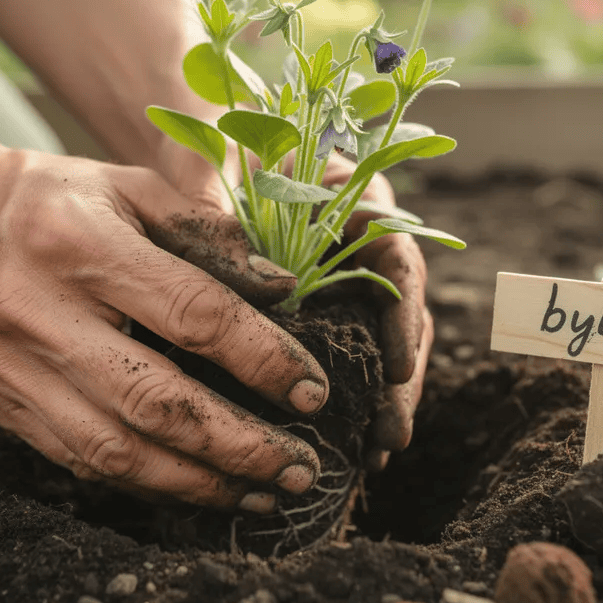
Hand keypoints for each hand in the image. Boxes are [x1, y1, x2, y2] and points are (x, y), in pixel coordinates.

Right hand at [0, 146, 329, 512]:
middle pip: (156, 401)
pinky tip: (196, 488)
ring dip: (200, 482)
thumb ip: (203, 229)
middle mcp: (40, 313)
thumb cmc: (48, 196)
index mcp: (79, 245)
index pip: (191, 315)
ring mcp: (13, 369)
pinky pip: (80, 462)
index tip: (313, 390)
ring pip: (117, 450)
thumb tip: (281, 287)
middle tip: (302, 467)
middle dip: (240, 444)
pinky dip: (146, 485)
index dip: (262, 359)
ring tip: (262, 491)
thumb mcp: (127, 184)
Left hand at [160, 146, 431, 470]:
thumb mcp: (214, 167)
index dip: (403, 315)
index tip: (399, 364)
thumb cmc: (212, 149)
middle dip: (400, 379)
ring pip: (381, 343)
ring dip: (382, 399)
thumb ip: (226, 205)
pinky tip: (350, 445)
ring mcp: (348, 279)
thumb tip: (253, 272)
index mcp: (355, 197)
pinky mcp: (327, 311)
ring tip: (373, 454)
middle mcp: (362, 241)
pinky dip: (352, 398)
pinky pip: (349, 356)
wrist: (198, 152)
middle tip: (390, 434)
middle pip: (401, 313)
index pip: (397, 257)